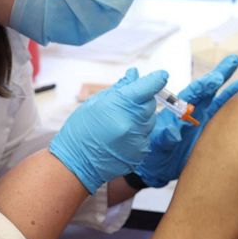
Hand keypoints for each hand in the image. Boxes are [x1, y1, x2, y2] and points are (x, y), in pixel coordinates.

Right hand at [50, 68, 167, 192]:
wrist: (76, 162)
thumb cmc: (81, 131)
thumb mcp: (95, 103)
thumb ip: (119, 88)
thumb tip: (134, 75)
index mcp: (121, 106)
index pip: (149, 87)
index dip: (157, 79)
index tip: (161, 75)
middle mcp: (133, 123)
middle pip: (151, 104)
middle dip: (142, 101)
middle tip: (124, 106)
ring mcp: (138, 139)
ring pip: (150, 121)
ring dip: (139, 118)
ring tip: (119, 124)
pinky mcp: (141, 153)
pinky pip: (146, 136)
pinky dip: (137, 134)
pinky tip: (121, 138)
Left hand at [134, 55, 237, 187]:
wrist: (155, 169)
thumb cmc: (151, 153)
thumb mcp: (155, 144)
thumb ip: (164, 137)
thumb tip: (173, 132)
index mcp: (178, 110)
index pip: (194, 92)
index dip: (205, 84)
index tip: (216, 78)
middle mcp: (193, 113)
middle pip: (210, 90)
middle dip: (221, 74)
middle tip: (234, 59)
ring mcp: (202, 124)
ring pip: (221, 105)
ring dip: (233, 94)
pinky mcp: (209, 136)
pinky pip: (225, 123)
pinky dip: (236, 115)